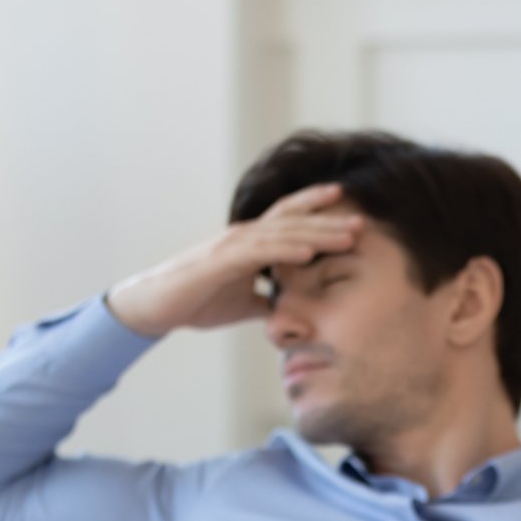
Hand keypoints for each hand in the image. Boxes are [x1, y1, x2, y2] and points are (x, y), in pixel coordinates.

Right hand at [105, 182, 363, 335]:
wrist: (156, 306)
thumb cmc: (197, 300)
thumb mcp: (243, 303)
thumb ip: (267, 300)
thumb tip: (291, 311)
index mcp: (250, 243)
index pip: (289, 220)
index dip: (318, 211)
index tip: (350, 209)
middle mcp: (244, 237)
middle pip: (294, 222)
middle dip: (330, 220)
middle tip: (364, 221)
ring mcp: (232, 246)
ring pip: (282, 233)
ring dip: (318, 232)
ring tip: (348, 235)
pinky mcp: (220, 261)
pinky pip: (259, 252)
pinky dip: (287, 250)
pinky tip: (310, 251)